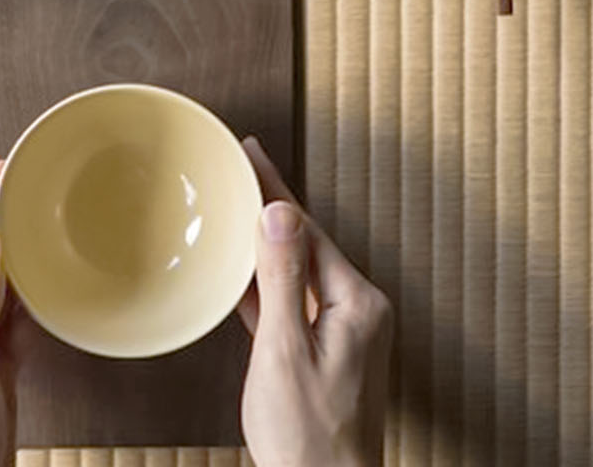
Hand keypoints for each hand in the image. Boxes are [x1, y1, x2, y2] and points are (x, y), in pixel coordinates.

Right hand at [237, 138, 392, 466]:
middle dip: (270, 206)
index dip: (274, 190)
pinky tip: (241, 271)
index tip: (251, 155)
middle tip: (239, 167)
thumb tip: (280, 215)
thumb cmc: (307, 439)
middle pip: (305, 244)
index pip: (307, 230)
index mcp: (357, 304)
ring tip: (235, 206)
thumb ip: (283, 281)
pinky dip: (266, 285)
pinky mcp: (324, 355)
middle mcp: (357, 312)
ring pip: (297, 273)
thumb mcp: (285, 352)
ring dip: (265, 242)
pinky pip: (292, 306)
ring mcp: (342, 334)